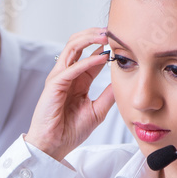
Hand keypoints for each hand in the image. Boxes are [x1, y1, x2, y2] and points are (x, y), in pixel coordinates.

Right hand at [26, 28, 115, 160]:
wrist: (54, 146)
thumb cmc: (70, 131)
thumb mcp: (97, 111)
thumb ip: (108, 95)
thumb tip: (123, 81)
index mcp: (76, 81)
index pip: (89, 55)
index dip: (103, 45)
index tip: (119, 40)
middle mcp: (66, 76)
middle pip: (77, 44)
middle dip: (93, 34)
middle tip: (111, 30)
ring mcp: (59, 79)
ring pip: (71, 48)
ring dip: (88, 39)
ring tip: (105, 35)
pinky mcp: (54, 85)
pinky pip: (71, 68)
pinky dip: (87, 60)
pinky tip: (102, 56)